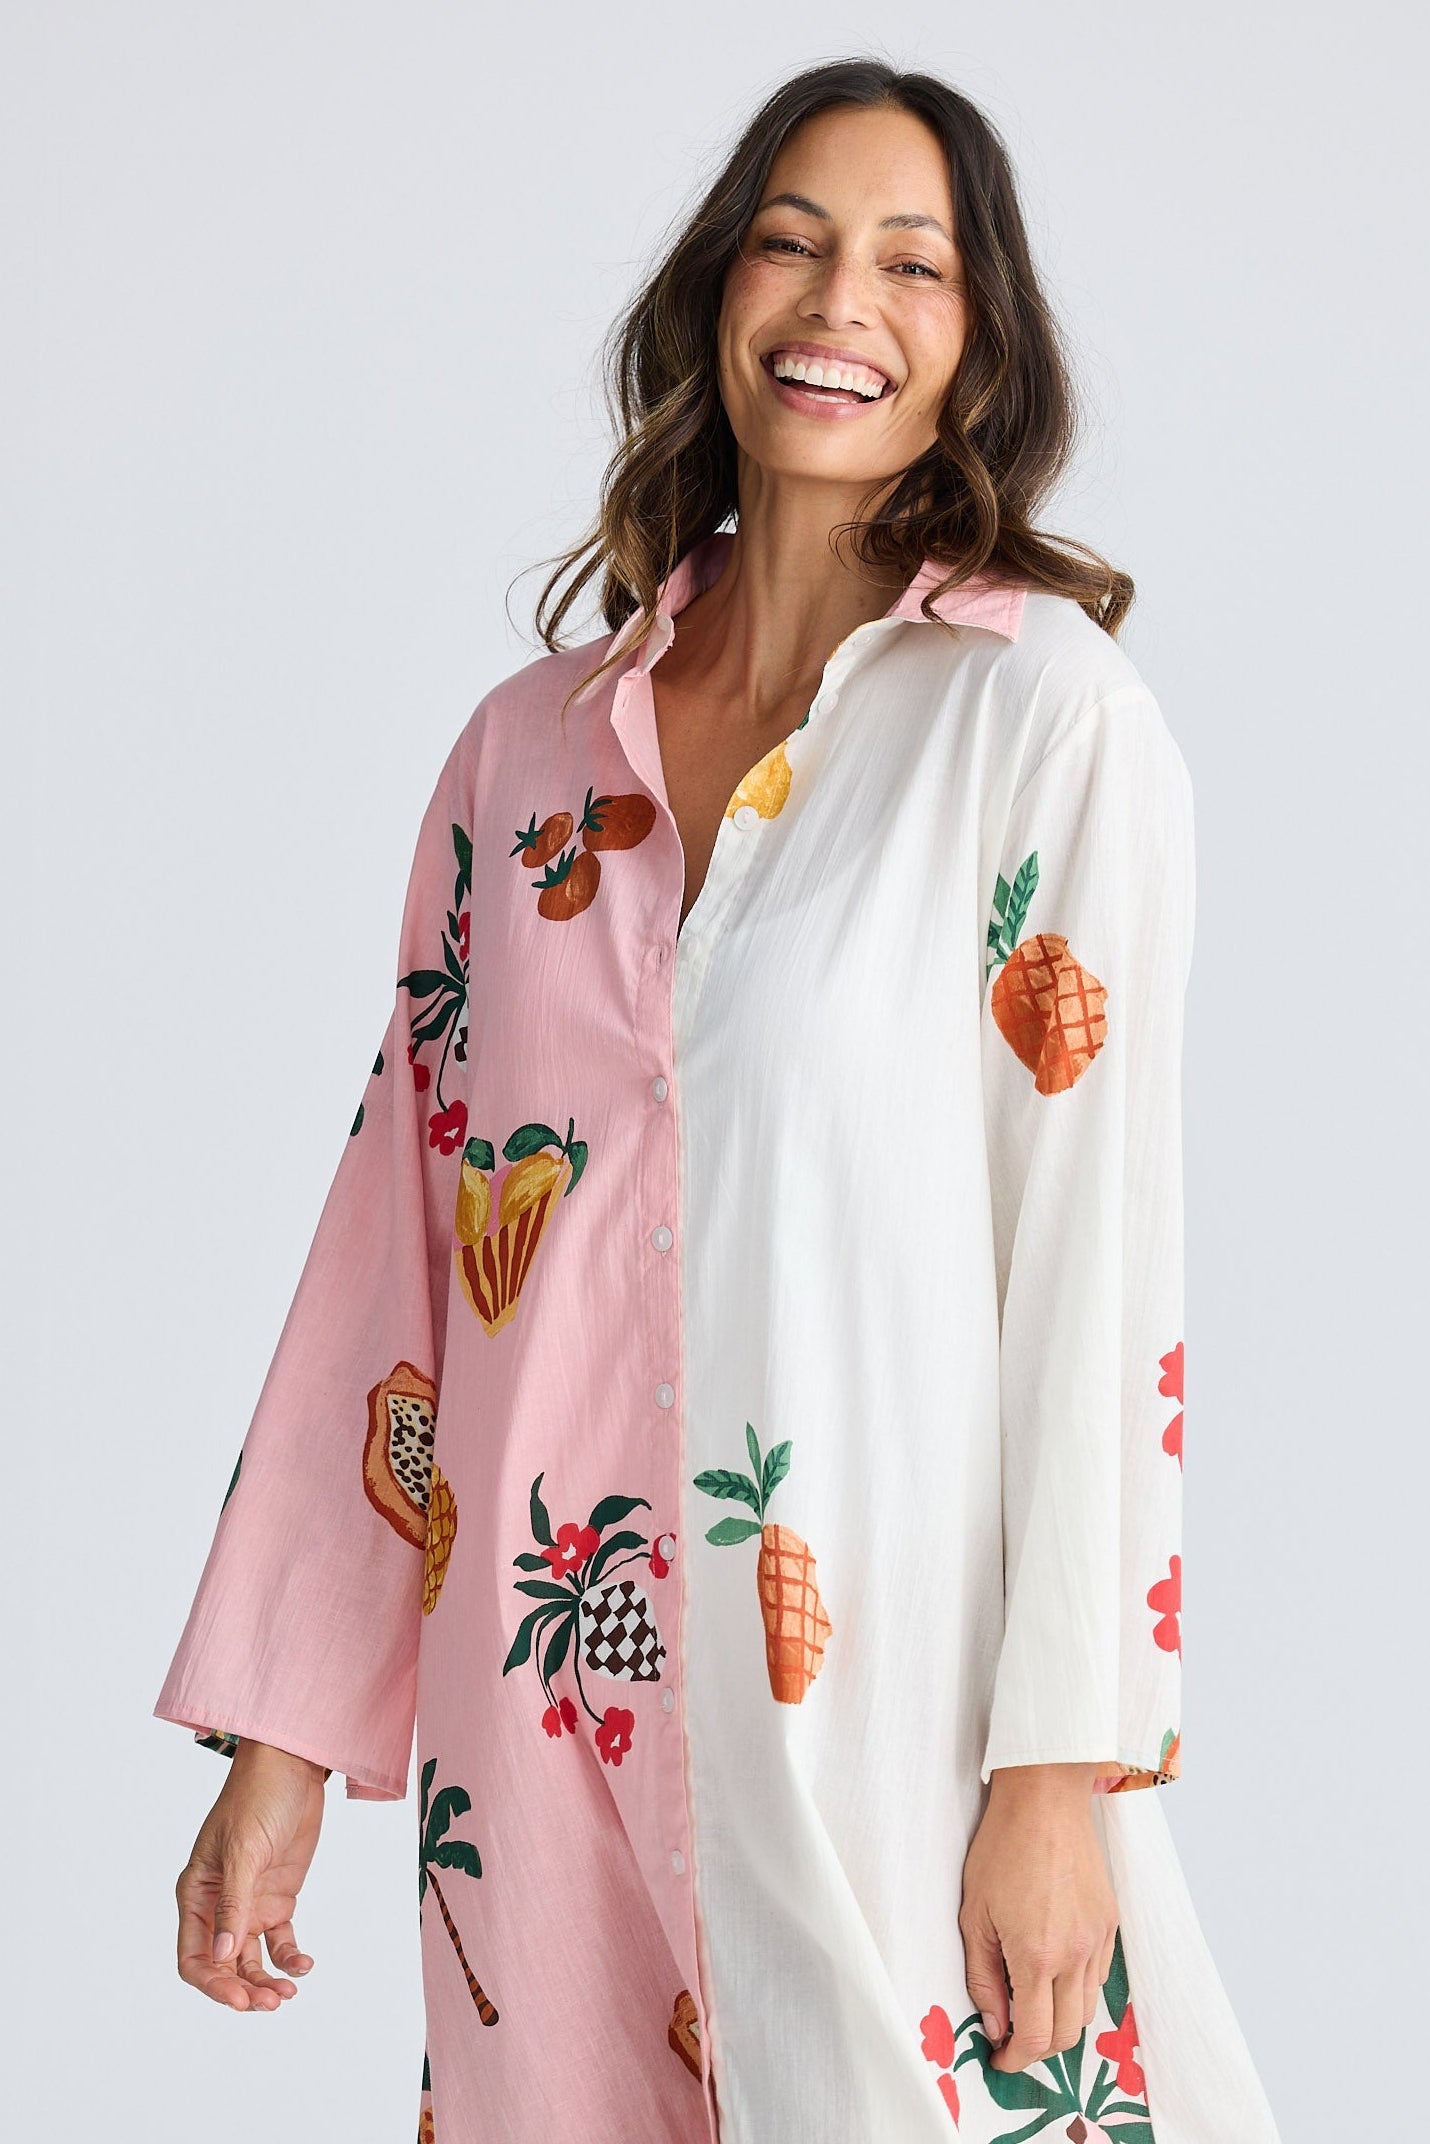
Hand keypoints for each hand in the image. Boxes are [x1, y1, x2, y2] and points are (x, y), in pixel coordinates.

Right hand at [175, 1738, 327, 2011]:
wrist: (292, 1768)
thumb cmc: (257, 1798)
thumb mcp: (243, 1850)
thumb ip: (233, 1904)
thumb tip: (223, 1955)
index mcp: (196, 1894)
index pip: (194, 1957)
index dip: (213, 1984)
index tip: (240, 1999)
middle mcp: (218, 1906)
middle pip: (223, 1967)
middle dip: (245, 1990)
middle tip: (273, 2004)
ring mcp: (249, 1904)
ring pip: (251, 1961)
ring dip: (267, 1981)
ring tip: (289, 1993)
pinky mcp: (277, 1899)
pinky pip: (279, 1942)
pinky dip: (289, 1958)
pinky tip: (304, 1965)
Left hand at [959, 1762, 1118, 2073]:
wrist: (1045, 1799)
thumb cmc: (1002, 1849)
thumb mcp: (974, 1914)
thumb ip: (983, 1977)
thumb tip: (995, 2024)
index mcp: (1037, 1956)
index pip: (1035, 2037)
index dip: (1015, 2060)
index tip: (999, 2060)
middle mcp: (1075, 1955)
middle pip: (1067, 2034)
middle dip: (1038, 2048)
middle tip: (1011, 2038)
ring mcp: (1098, 1939)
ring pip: (1086, 2009)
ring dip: (1060, 2019)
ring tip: (1031, 2003)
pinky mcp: (1110, 1923)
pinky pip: (1099, 1976)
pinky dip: (1077, 1988)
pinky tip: (1053, 1970)